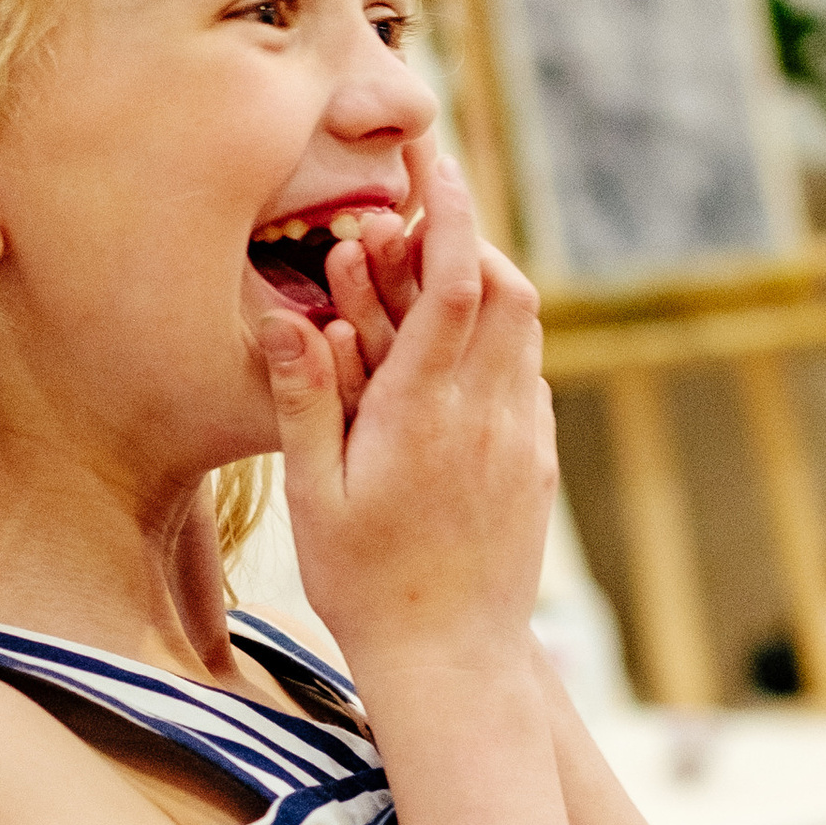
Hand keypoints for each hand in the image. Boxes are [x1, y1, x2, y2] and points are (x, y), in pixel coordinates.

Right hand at [261, 155, 553, 673]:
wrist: (453, 663)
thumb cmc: (366, 587)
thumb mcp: (314, 497)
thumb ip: (306, 400)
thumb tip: (288, 318)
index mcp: (428, 415)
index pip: (456, 283)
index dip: (448, 211)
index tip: (432, 161)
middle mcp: (489, 417)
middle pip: (504, 289)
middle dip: (461, 240)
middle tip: (406, 228)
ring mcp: (522, 439)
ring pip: (522, 329)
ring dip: (480, 289)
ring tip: (421, 284)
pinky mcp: (536, 463)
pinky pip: (524, 375)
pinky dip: (491, 343)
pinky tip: (445, 360)